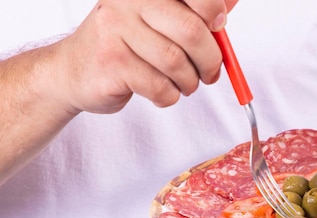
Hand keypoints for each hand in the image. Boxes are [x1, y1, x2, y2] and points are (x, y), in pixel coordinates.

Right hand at [51, 0, 237, 114]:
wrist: (74, 71)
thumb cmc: (125, 45)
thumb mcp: (158, 21)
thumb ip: (192, 12)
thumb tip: (231, 0)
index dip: (214, 12)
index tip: (218, 27)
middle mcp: (128, 2)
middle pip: (192, 32)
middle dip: (210, 60)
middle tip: (209, 73)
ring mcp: (116, 30)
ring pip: (177, 63)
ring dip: (189, 83)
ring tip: (183, 84)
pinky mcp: (112, 62)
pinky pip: (160, 87)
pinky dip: (169, 96)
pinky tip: (161, 92)